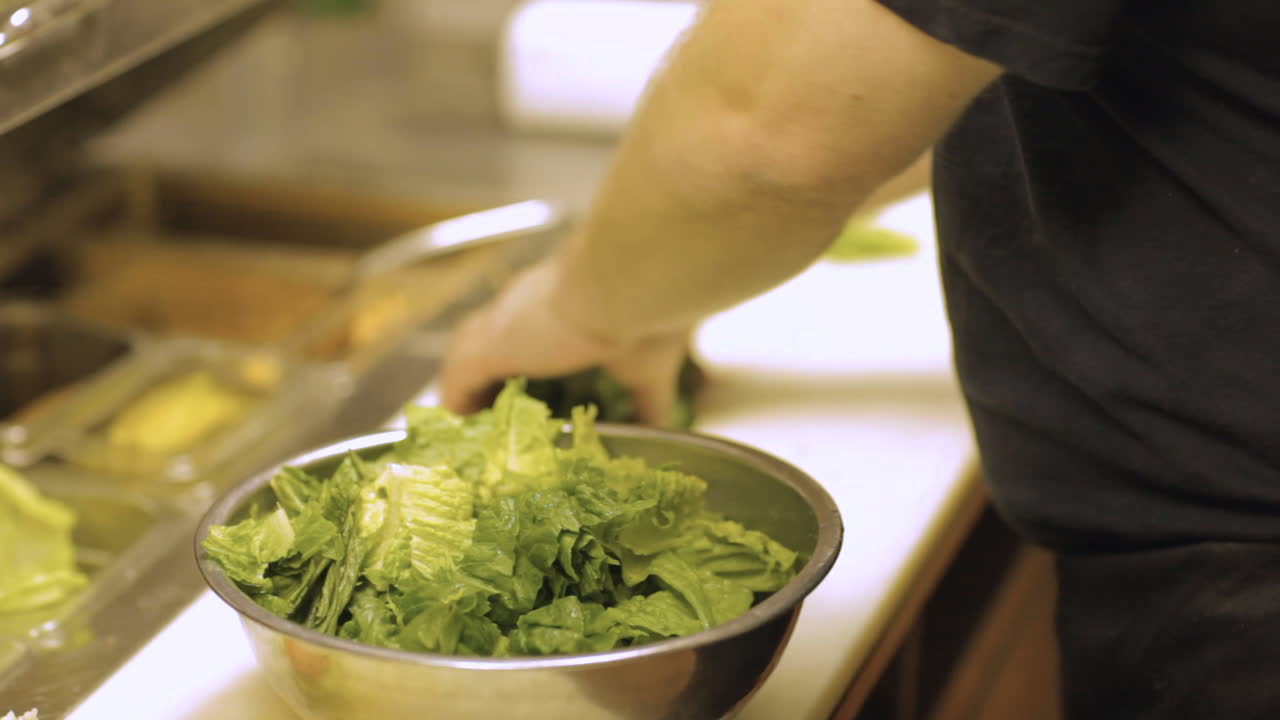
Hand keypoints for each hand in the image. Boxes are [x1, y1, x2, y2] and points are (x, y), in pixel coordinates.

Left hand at [439, 262, 693, 425]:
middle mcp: (526, 304)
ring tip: (468, 418)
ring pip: (466, 352)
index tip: (524, 382)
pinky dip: (457, 400)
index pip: (528, 323)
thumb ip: (649, 399)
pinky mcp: (492, 346)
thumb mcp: (649, 363)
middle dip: (485, 366)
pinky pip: (459, 379)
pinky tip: (458, 422)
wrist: (629, 281)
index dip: (521, 352)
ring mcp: (503, 322)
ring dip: (466, 383)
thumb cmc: (645, 310)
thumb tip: (662, 430)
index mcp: (561, 300)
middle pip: (488, 333)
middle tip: (489, 405)